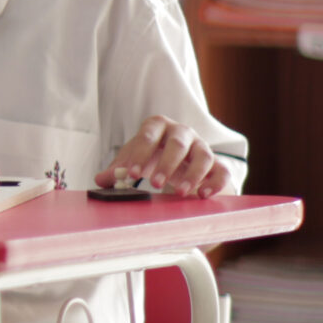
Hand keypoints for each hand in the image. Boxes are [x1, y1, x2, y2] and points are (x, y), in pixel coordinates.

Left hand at [97, 116, 228, 198]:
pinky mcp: (217, 164)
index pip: (148, 135)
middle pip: (177, 144)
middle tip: (154, 184)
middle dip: (165, 164)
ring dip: (191, 175)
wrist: (177, 160)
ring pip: (203, 156)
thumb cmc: (151, 155)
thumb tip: (101, 180)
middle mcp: (182, 133)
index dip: (139, 154)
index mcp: (157, 126)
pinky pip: (222, 171)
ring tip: (178, 192)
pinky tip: (203, 195)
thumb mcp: (133, 159)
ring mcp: (202, 147)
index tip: (130, 174)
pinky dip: (215, 183)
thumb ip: (118, 169)